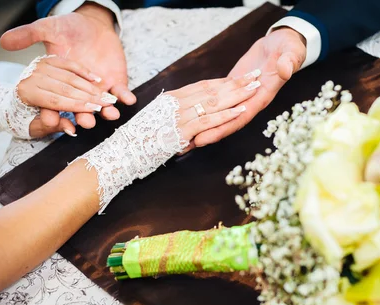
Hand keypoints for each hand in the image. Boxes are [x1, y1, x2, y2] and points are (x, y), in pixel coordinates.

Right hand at [0, 3, 135, 129]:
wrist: (94, 25)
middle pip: (79, 106)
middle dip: (83, 114)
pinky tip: (129, 99)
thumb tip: (3, 41)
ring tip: (109, 114)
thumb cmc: (68, 28)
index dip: (52, 112)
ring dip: (106, 111)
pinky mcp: (115, 83)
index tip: (52, 121)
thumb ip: (29, 36)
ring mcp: (98, 90)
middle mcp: (79, 90)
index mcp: (60, 82)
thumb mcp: (48, 29)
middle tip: (86, 121)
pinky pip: (121, 93)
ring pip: (101, 105)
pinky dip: (125, 96)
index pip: (53, 101)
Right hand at [78, 72, 260, 212]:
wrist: (123, 154)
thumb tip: (191, 121)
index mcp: (172, 99)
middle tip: (256, 75)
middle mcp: (176, 103)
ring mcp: (179, 116)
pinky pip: (209, 120)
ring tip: (256, 88)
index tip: (242, 75)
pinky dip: (227, 114)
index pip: (204, 85)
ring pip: (214, 101)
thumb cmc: (140, 142)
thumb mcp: (160, 124)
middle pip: (213, 89)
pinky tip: (242, 109)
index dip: (225, 81)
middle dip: (237, 82)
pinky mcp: (181, 130)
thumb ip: (176, 118)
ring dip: (238, 94)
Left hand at [193, 27, 305, 146]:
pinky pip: (218, 99)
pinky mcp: (232, 86)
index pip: (240, 117)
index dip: (222, 128)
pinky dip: (205, 107)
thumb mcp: (292, 53)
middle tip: (184, 143)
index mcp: (262, 96)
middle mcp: (250, 100)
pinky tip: (191, 110)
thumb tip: (284, 70)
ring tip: (184, 133)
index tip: (203, 138)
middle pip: (226, 120)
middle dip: (206, 132)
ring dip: (203, 123)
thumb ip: (288, 63)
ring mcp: (241, 95)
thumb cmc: (290, 48)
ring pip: (220, 112)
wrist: (284, 43)